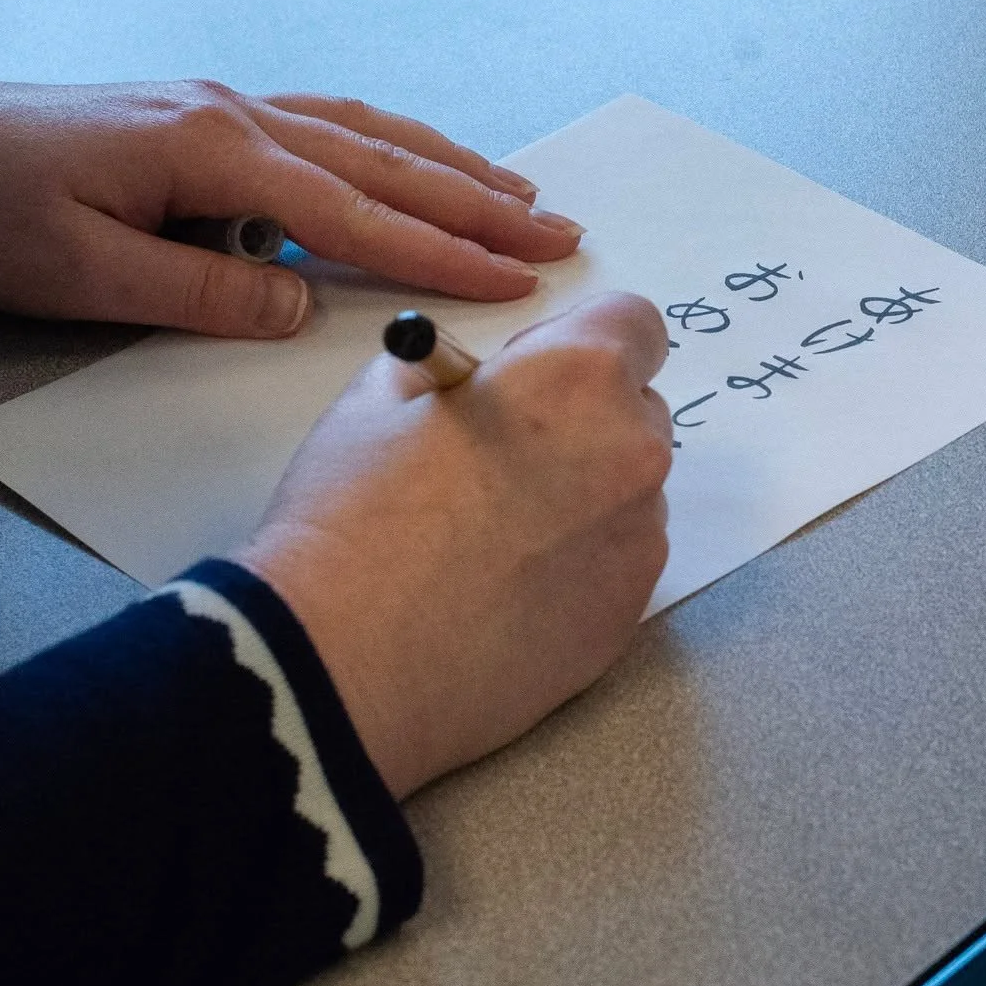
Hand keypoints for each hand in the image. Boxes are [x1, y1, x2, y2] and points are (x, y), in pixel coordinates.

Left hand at [0, 80, 581, 335]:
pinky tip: (412, 156)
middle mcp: (236, 115)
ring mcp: (222, 104)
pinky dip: (389, 143)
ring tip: (517, 191)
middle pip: (382, 163)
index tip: (518, 280)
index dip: (442, 253)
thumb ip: (204, 291)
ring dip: (446, 163)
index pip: (356, 216)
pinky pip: (326, 122)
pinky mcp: (203, 112)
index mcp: (217, 153)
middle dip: (476, 202)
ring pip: (364, 132)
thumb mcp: (89, 272)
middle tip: (558, 232)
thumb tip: (301, 306)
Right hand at [244, 294, 672, 796]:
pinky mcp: (629, 614)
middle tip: (500, 459)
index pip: (634, 324)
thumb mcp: (380, 396)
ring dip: (584, 495)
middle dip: (582, 421)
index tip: (534, 375)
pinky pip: (619, 561)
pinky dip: (579, 562)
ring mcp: (639, 542)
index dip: (580, 343)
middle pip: (636, 411)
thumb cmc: (353, 519)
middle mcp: (632, 454)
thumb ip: (456, 368)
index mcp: (577, 380)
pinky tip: (505, 586)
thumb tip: (482, 380)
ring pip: (629, 492)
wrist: (346, 661)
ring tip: (494, 536)